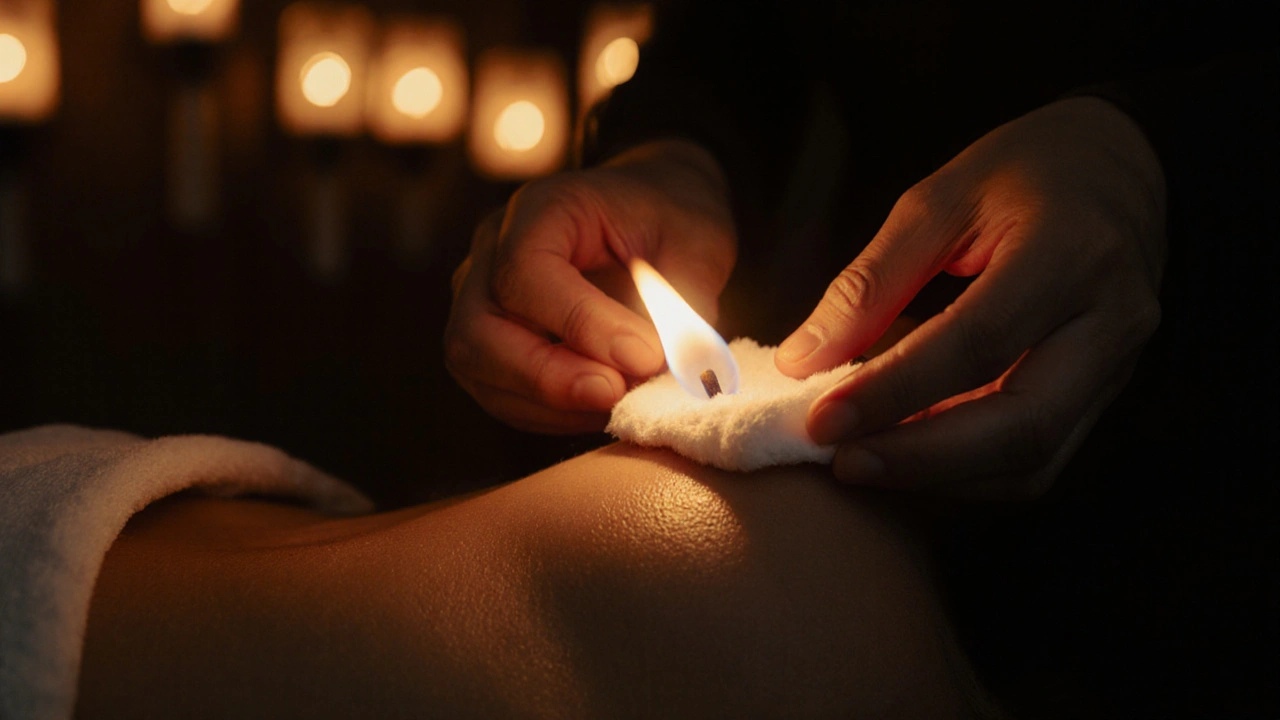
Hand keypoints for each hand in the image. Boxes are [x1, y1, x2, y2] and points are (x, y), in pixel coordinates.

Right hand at [446, 140, 736, 432]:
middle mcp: (491, 251)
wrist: (652, 216)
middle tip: (617, 395)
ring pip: (480, 370)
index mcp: (540, 209)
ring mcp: (479, 299)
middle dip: (547, 378)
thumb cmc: (671, 221)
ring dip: (550, 404)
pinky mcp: (489, 344)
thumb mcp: (698, 244)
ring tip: (620, 403)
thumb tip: (679, 371)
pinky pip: (500, 394)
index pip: (526, 272)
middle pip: (477, 331)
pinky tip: (602, 409)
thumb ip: (684, 304)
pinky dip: (550, 414)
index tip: (644, 356)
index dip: (580, 323)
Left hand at [776, 97, 1165, 498]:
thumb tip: (802, 362)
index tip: (819, 420)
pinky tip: (904, 457)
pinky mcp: (1103, 396)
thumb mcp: (938, 200)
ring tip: (859, 464)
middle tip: (839, 463)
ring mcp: (1118, 368)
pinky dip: (964, 472)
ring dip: (939, 476)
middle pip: (1022, 425)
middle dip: (921, 459)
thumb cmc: (1025, 172)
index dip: (894, 391)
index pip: (978, 342)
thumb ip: (871, 283)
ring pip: (1033, 460)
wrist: (1122, 167)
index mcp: (1074, 251)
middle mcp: (1113, 321)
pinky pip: (1037, 459)